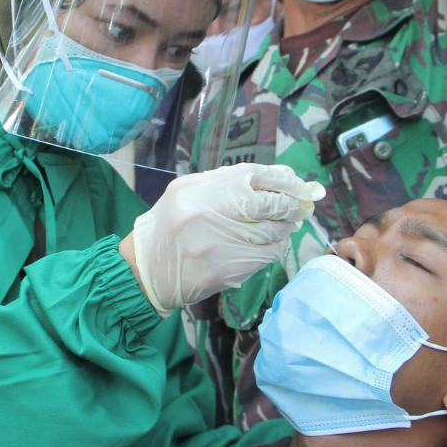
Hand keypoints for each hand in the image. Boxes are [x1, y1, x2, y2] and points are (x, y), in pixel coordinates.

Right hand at [123, 163, 322, 316]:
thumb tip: (278, 177)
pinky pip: (266, 256)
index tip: (299, 185)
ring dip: (286, 227)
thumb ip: (226, 182)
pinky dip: (276, 247)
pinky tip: (274, 243)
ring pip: (272, 232)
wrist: (146, 269)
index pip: (255, 175)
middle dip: (290, 205)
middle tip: (299, 207)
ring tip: (288, 224)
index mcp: (201, 189)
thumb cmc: (168, 226)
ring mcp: (220, 244)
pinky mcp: (228, 270)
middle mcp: (211, 213)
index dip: (284, 179)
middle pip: (269, 204)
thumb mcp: (187, 191)